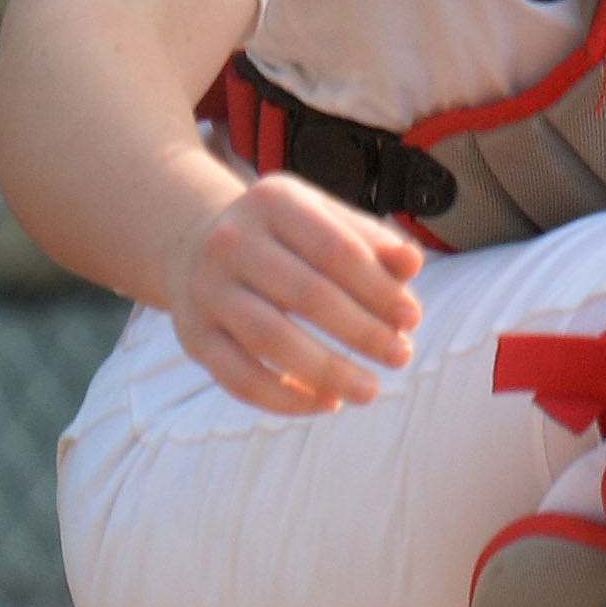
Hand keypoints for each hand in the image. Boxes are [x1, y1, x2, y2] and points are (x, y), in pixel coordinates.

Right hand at [161, 173, 422, 414]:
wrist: (195, 244)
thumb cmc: (287, 237)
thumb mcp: (326, 220)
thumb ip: (372, 242)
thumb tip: (412, 263)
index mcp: (275, 203)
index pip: (336, 250)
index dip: (378, 288)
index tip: (412, 319)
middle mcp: (233, 242)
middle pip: (306, 296)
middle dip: (362, 332)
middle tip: (401, 357)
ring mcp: (207, 290)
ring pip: (269, 340)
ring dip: (326, 372)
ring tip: (369, 390)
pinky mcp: (193, 336)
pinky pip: (238, 377)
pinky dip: (284, 399)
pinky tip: (326, 403)